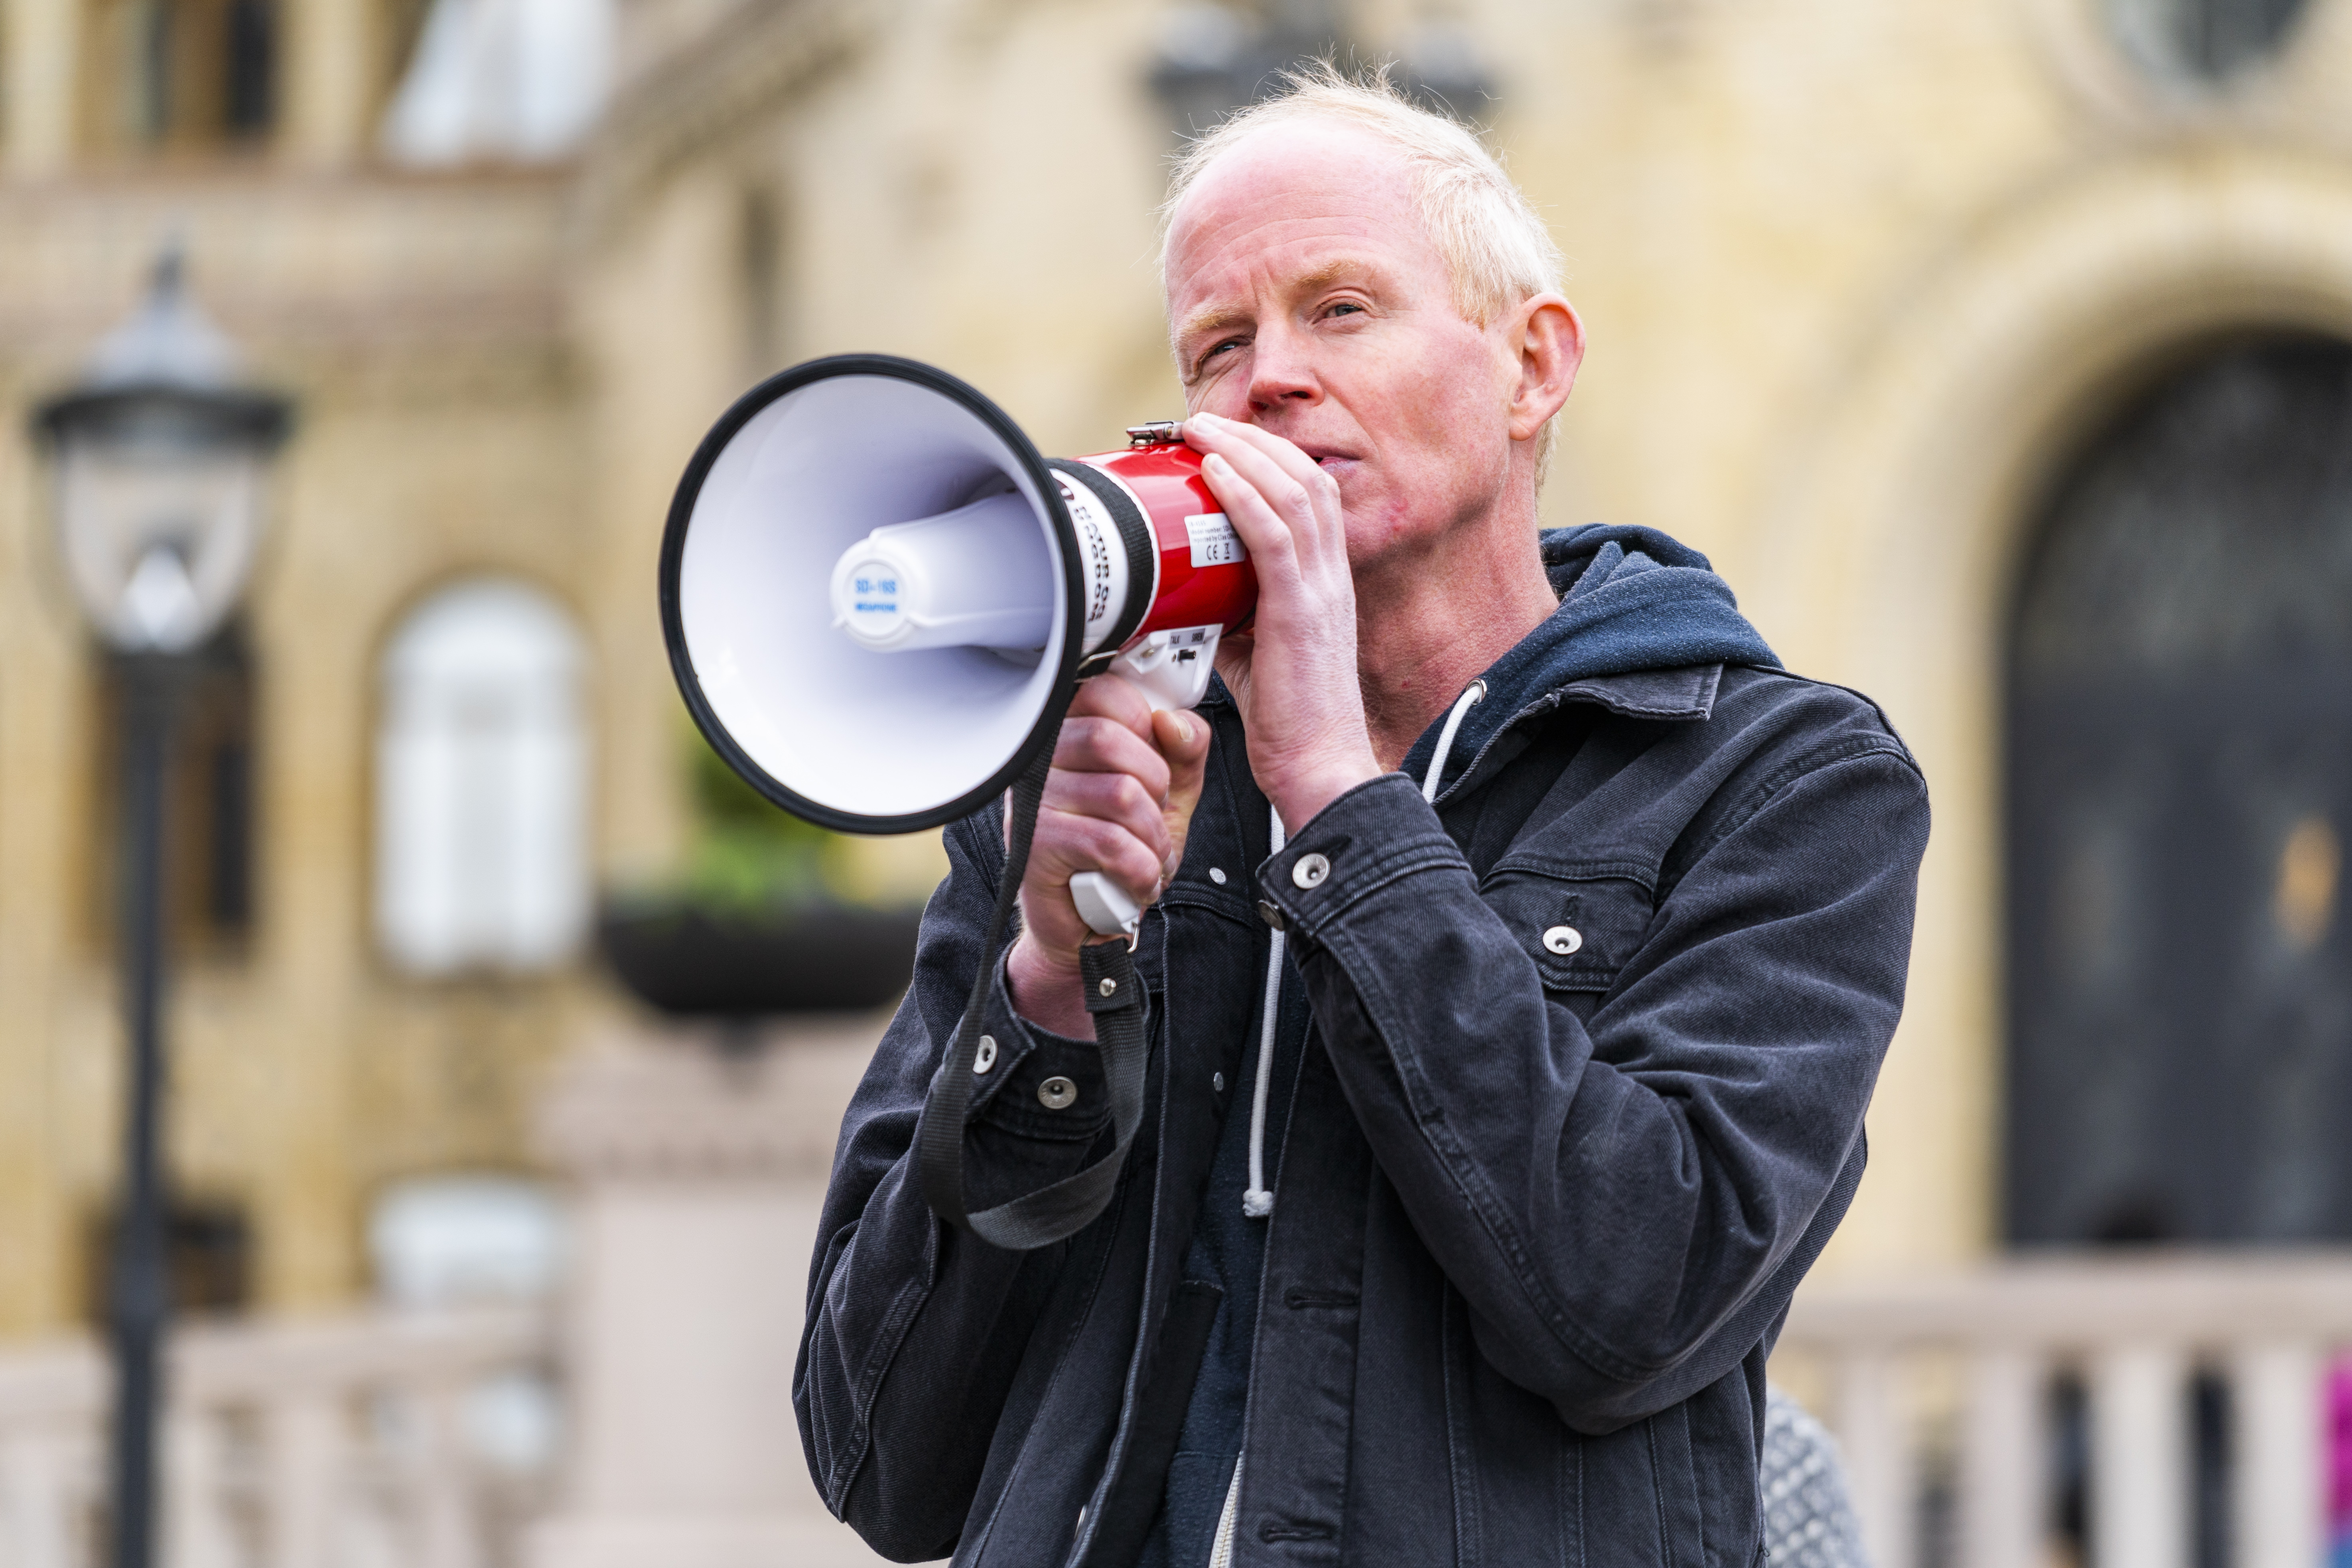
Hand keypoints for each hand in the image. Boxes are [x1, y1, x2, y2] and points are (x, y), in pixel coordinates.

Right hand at [1004, 673, 1210, 1036]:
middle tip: (1154, 813)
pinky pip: (1109, 844)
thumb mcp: (1169, 791)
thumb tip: (1173, 721)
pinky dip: (1140, 870)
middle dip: (1155, 783)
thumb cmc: (1121, 851)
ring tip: (1147, 854)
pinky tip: (1136, 880)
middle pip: (1109, 740)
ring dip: (1153, 836)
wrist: (1088, 921)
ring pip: (1118, 794)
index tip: (1155, 755)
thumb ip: (1183, 748)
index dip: (1143, 719)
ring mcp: (1032, 802)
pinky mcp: (1035, 846)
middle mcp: (1040, 761)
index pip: (1101, 692)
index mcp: (1068, 734)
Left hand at [1186, 411, 1380, 826]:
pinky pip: (1275, 535)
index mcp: (1326, 580)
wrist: (1319, 765)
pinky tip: (1214, 472)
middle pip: (1303, 476)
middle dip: (1252, 438)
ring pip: (1292, 492)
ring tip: (1200, 429)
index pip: (1310, 493)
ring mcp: (1321, 589)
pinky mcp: (1302, 611)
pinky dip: (1243, 495)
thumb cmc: (1289, 717)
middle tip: (1203, 420)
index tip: (1223, 440)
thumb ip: (1231, 614)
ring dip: (1242, 451)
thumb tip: (1188, 596)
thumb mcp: (1256, 650)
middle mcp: (1331, 575)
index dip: (1269, 456)